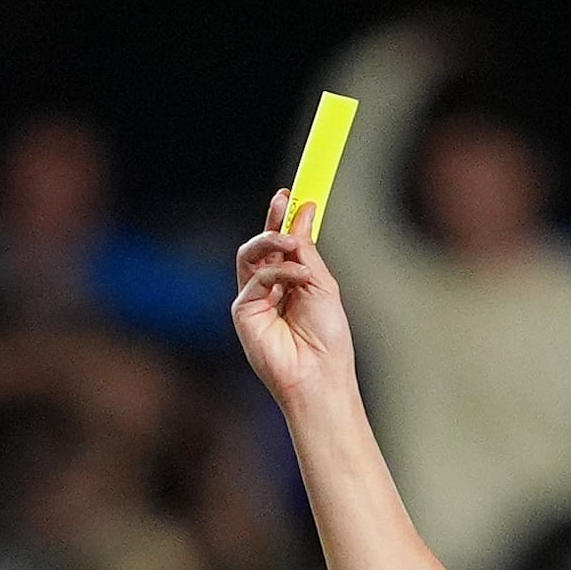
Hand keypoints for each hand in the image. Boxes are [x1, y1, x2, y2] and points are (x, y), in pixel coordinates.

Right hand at [231, 199, 357, 410]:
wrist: (319, 375)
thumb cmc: (327, 339)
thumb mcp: (322, 284)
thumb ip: (307, 251)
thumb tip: (303, 213)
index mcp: (291, 283)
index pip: (282, 244)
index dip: (284, 219)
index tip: (293, 194)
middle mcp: (269, 290)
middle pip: (261, 245)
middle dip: (271, 220)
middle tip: (283, 200)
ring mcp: (254, 301)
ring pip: (250, 256)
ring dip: (270, 240)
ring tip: (290, 241)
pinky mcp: (244, 313)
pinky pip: (255, 280)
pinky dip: (278, 273)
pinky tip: (297, 278)